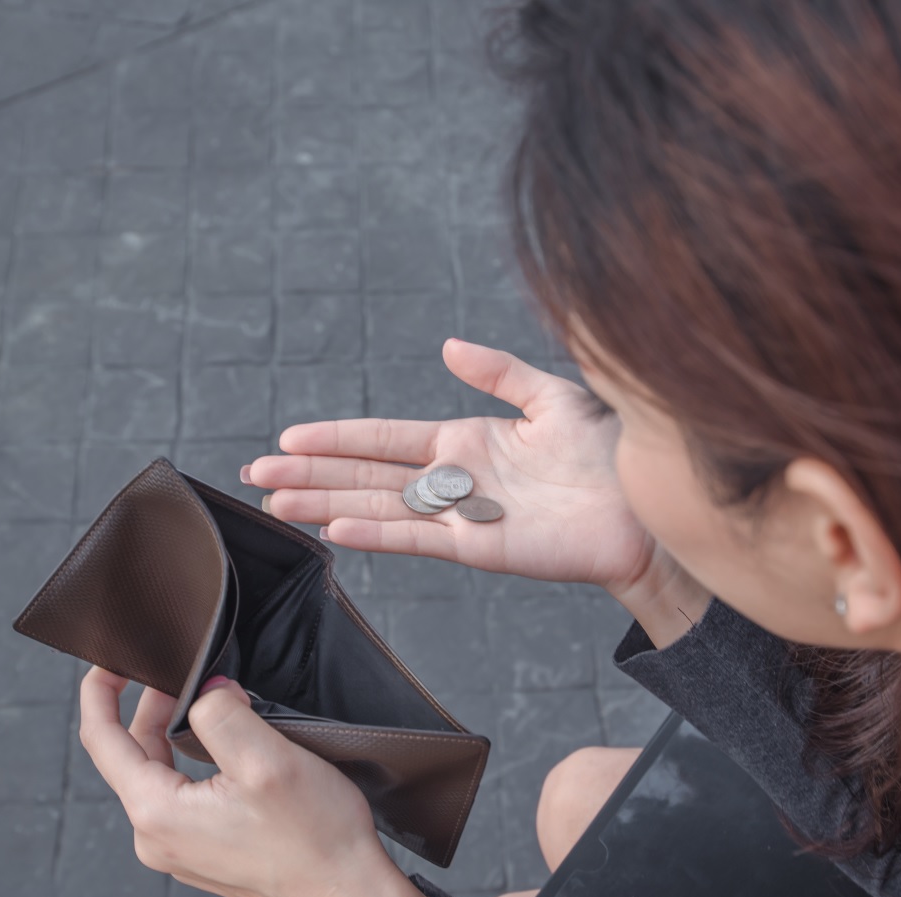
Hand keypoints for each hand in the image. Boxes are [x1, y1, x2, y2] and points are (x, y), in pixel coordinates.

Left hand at [77, 668, 448, 896]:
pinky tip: (228, 750)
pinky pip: (184, 798)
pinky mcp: (204, 856)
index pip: (102, 740)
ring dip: (178, 736)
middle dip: (151, 708)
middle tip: (183, 671)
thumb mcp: (266, 758)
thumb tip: (205, 691)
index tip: (111, 660)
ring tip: (210, 703)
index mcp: (157, 813)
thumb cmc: (317, 838)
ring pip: (162, 775)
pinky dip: (196, 764)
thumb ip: (221, 713)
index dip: (100, 692)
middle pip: (132, 756)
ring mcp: (180, 852)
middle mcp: (156, 839)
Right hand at [248, 339, 681, 601]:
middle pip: (367, 475)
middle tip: (255, 472)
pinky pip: (419, 537)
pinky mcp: (481, 547)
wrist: (645, 508)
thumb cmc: (608, 452)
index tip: (289, 435)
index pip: (385, 438)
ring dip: (326, 503)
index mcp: (466, 443)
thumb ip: (497, 373)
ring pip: (379, 506)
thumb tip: (449, 346)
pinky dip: (377, 532)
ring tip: (275, 500)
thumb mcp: (550, 397)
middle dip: (310, 472)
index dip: (336, 437)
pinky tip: (337, 528)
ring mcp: (462, 517)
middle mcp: (454, 482)